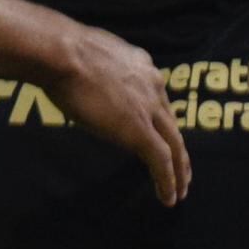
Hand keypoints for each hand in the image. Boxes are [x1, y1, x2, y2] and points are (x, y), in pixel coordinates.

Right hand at [40, 23, 188, 204]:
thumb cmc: (63, 51)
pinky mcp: (139, 130)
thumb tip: (87, 73)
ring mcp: (149, 109)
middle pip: (173, 124)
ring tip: (180, 190)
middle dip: (180, 150)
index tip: (159, 134)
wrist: (64, 53)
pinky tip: (169, 198)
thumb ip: (100, 69)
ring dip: (180, 170)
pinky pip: (161, 160)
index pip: (157, 99)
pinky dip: (168, 180)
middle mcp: (153, 86)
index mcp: (142, 67)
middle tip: (184, 170)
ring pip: (175, 145)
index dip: (161, 120)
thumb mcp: (91, 55)